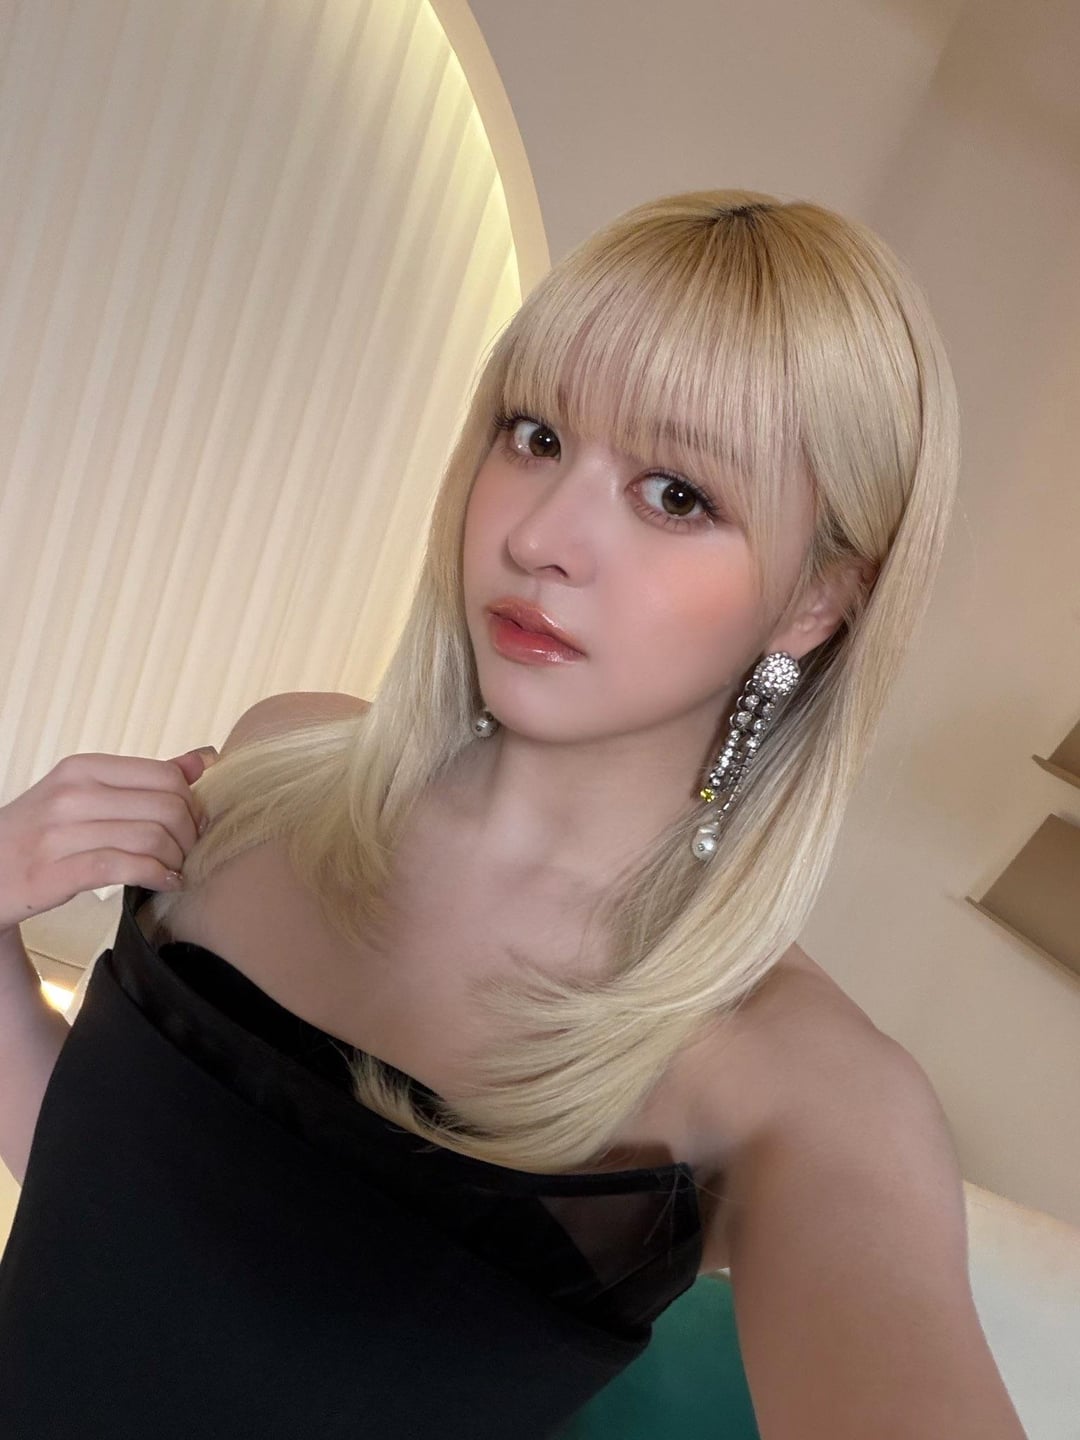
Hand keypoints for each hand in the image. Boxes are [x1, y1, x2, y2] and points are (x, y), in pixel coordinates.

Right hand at [0, 747, 218, 938]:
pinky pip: (126, 868)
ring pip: (151, 838)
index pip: (165, 775)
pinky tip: (163, 883)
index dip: (192, 803)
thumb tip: (204, 759)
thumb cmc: (42, 832)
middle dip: (190, 835)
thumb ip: (144, 777)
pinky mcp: (57, 871)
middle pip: (166, 807)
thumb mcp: (85, 793)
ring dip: (176, 860)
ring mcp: (61, 832)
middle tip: (189, 852)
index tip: (194, 823)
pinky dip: (156, 877)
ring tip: (175, 869)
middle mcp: (72, 794)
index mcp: (83, 767)